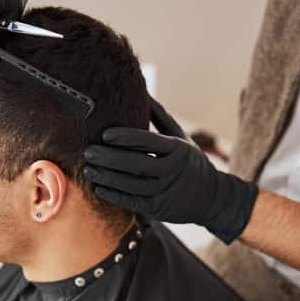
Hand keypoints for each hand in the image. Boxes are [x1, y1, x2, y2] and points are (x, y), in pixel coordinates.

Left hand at [83, 127, 257, 243]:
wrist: (212, 197)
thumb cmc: (189, 162)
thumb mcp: (180, 138)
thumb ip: (160, 117)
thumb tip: (142, 91)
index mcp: (177, 150)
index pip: (149, 141)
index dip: (126, 138)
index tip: (105, 134)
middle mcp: (172, 171)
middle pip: (137, 164)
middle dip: (110, 158)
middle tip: (88, 152)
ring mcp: (166, 191)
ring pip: (132, 185)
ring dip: (107, 178)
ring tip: (88, 170)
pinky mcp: (159, 209)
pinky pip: (133, 202)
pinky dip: (114, 196)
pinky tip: (98, 188)